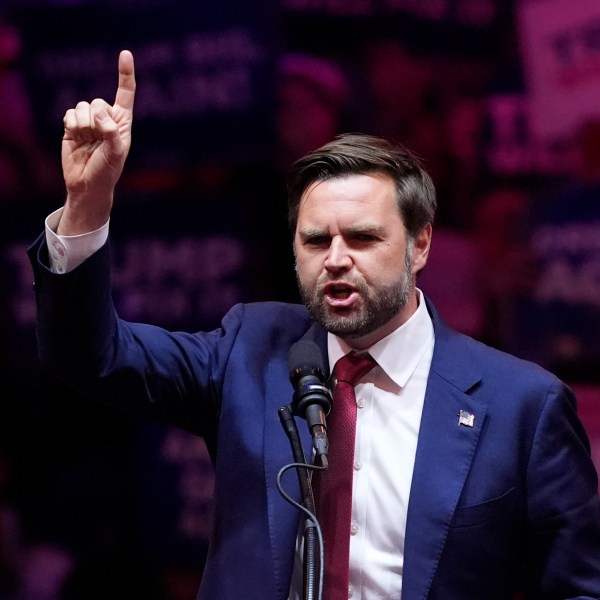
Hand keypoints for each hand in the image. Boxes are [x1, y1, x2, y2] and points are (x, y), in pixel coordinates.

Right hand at [58, 50, 135, 234]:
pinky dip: (71, 125)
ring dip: (83, 124)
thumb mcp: (116, 153)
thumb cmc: (107, 171)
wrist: (87, 185)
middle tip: (97, 138)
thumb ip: (111, 132)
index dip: (125, 74)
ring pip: (82, 106)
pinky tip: (75, 137)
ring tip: (86, 140)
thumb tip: (100, 114)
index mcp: (123, 122)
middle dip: (96, 118)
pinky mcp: (72, 126)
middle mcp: (106, 119)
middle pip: (97, 101)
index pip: (126, 94)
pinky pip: (69, 114)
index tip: (125, 54)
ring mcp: (89, 122)